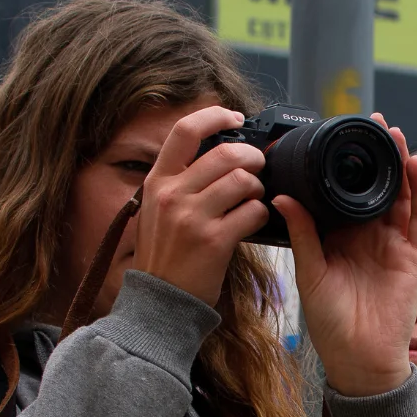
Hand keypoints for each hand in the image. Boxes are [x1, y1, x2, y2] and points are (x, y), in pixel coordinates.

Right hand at [134, 106, 269, 307]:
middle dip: (251, 156)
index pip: (185, 131)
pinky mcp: (215, 240)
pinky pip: (253, 211)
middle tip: (258, 165)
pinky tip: (255, 219)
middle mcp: (172, 194)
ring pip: (243, 180)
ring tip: (254, 197)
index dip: (214, 116)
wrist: (159, 300)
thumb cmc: (163, 255)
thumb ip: (179, 181)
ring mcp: (193, 217)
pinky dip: (261, 213)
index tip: (234, 117)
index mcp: (158, 181)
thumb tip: (214, 153)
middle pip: (225, 153)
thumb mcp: (155, 210)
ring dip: (257, 186)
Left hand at [273, 113, 416, 396]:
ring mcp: (394, 245)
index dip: (346, 165)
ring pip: (401, 195)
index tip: (338, 135)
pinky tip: (414, 166)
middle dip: (375, 155)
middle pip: (376, 186)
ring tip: (393, 134)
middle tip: (370, 121)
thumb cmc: (331, 324)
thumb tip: (282, 197)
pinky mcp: (414, 256)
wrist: (358, 360)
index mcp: (342, 238)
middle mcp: (370, 237)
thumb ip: (302, 234)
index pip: (346, 193)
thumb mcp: (310, 274)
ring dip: (399, 164)